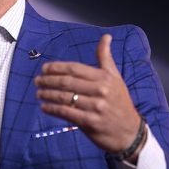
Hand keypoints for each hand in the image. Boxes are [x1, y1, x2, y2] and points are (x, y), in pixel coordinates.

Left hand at [35, 34, 142, 160]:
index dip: (56, 67)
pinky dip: (52, 109)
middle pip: (67, 82)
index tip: (44, 68)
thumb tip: (106, 36)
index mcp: (104, 78)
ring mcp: (95, 107)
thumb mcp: (115, 78)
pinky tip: (45, 107)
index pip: (75, 68)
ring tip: (38, 93)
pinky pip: (66, 113)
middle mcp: (100, 91)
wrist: (130, 132)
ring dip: (48, 94)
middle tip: (37, 81)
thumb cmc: (120, 102)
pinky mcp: (90, 122)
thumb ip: (105, 57)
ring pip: (64, 98)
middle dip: (48, 80)